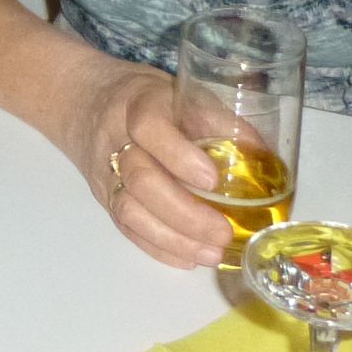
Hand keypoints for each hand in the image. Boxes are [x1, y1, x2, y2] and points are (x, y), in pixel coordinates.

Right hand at [74, 64, 231, 270]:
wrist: (86, 101)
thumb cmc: (147, 97)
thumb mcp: (183, 93)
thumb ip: (220, 121)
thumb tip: (264, 157)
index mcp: (138, 103)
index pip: (149, 127)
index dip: (178, 155)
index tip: (212, 180)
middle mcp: (115, 138)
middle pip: (140, 180)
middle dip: (184, 212)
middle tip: (223, 232)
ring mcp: (105, 172)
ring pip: (129, 210)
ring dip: (173, 238)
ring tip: (212, 253)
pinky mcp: (103, 197)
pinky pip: (125, 228)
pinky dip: (158, 247)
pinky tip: (188, 258)